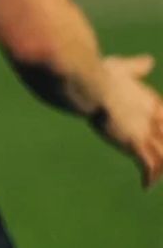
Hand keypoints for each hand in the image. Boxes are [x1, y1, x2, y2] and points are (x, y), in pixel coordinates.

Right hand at [93, 55, 162, 188]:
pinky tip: (146, 186)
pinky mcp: (133, 142)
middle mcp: (152, 117)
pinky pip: (148, 165)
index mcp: (152, 101)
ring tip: (156, 177)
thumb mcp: (123, 67)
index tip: (160, 136)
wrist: (90, 83)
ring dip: (160, 167)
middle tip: (159, 163)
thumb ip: (136, 67)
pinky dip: (149, 177)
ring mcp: (144, 130)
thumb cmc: (102, 72)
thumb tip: (149, 61)